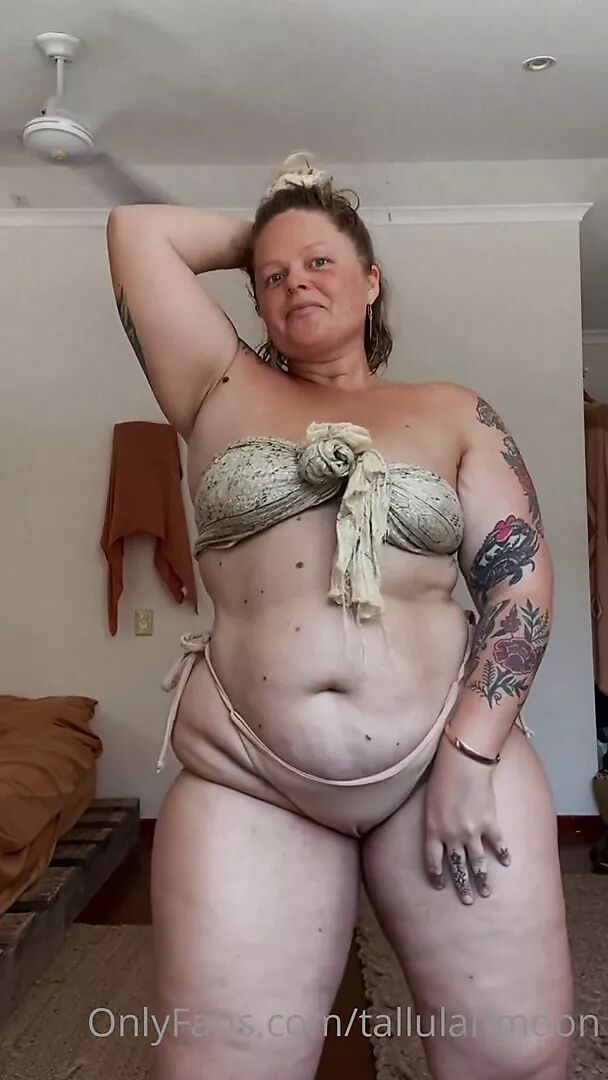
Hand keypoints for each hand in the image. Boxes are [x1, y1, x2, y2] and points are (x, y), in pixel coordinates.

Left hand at [424, 735, 510, 904]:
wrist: (463, 762)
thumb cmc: (441, 776)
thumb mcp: (429, 801)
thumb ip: (433, 821)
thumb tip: (436, 831)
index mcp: (433, 830)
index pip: (432, 861)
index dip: (436, 876)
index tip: (440, 886)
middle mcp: (452, 836)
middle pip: (457, 867)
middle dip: (462, 886)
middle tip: (468, 901)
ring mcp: (472, 832)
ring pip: (477, 862)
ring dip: (483, 879)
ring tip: (487, 892)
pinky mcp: (490, 823)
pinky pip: (497, 844)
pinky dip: (502, 854)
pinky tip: (506, 862)